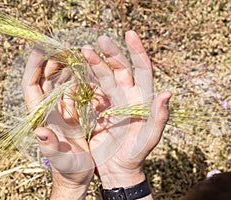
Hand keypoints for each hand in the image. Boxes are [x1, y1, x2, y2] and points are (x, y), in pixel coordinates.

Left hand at [22, 49, 93, 198]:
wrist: (78, 175)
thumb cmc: (68, 169)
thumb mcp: (60, 159)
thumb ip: (50, 145)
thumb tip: (38, 131)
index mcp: (41, 117)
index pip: (31, 86)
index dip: (33, 66)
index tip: (39, 47)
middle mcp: (49, 110)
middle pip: (45, 79)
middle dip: (51, 60)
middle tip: (61, 44)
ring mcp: (61, 110)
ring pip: (59, 82)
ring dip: (64, 66)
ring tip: (72, 51)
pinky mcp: (74, 113)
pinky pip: (74, 91)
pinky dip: (78, 78)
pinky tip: (84, 69)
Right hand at [82, 31, 170, 192]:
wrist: (117, 169)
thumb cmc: (136, 155)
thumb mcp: (148, 139)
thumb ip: (158, 118)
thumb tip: (168, 94)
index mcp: (141, 99)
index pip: (141, 70)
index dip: (137, 52)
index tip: (129, 35)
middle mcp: (127, 96)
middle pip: (120, 69)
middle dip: (111, 53)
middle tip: (99, 41)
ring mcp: (110, 101)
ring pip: (103, 76)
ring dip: (94, 64)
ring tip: (83, 52)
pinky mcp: (97, 109)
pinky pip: (90, 90)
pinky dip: (84, 80)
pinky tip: (76, 71)